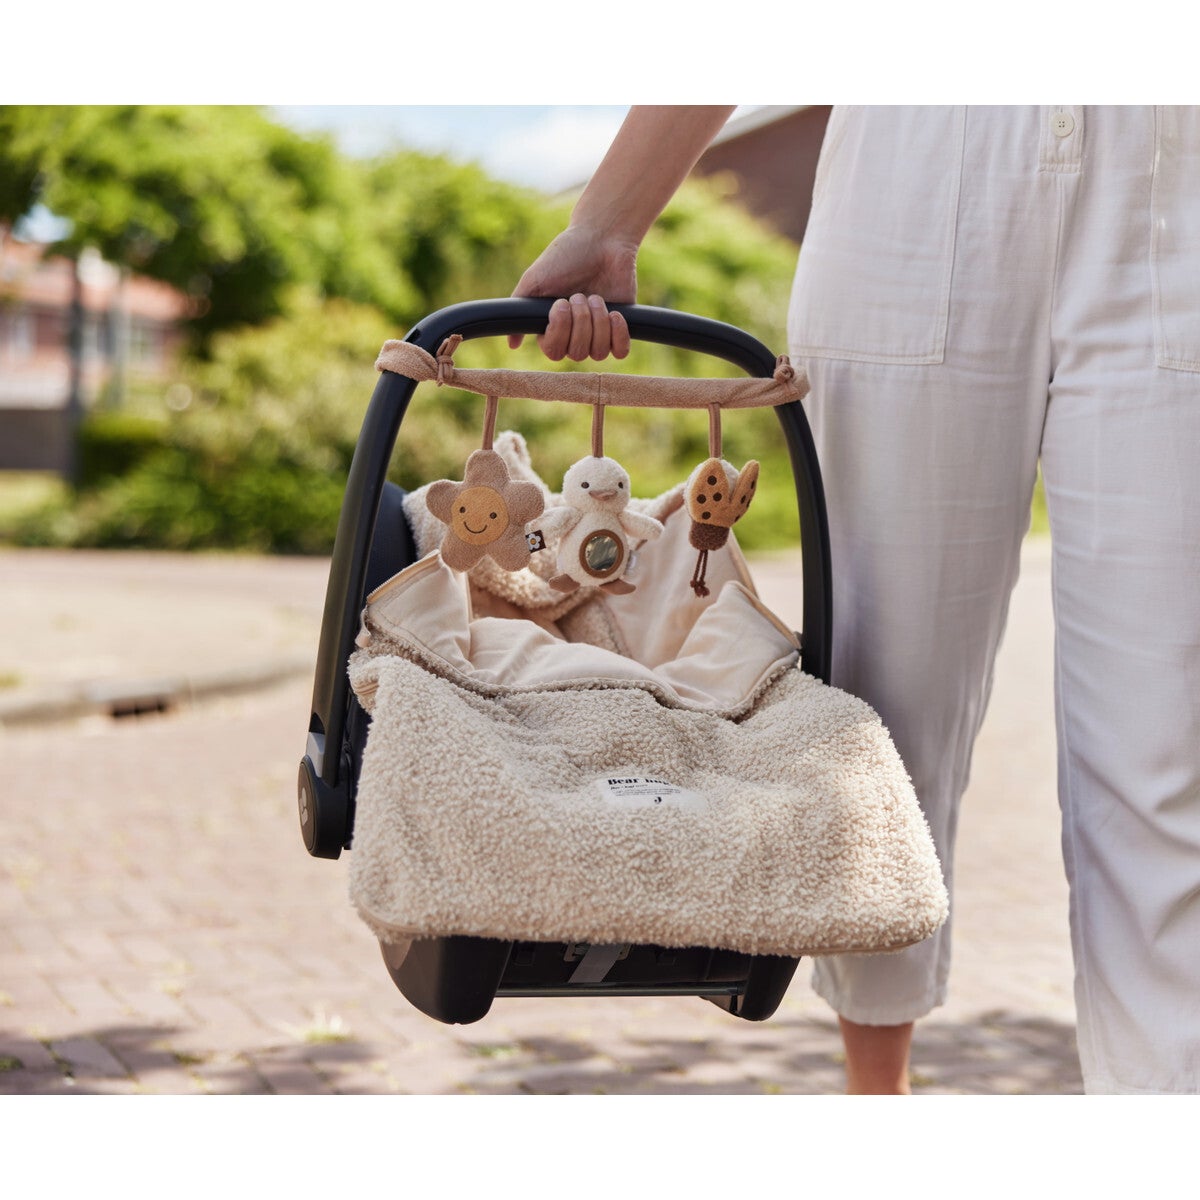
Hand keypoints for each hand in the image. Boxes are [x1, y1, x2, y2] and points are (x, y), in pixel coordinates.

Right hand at [509, 226, 634, 360]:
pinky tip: (615, 314)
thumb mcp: (534, 279)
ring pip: (598, 352)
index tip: (561, 303)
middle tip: (580, 295)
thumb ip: (518, 309)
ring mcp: (599, 333)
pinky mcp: (620, 327)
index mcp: (553, 326)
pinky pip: (621, 351)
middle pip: (577, 353)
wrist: (602, 238)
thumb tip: (511, 344)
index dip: (560, 330)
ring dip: (598, 323)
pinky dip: (618, 335)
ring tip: (596, 297)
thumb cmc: (565, 256)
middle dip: (580, 322)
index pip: (554, 351)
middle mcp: (574, 334)